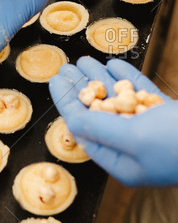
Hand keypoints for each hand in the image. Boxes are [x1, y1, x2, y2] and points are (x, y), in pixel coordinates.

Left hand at [49, 57, 177, 186]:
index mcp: (122, 163)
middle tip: (66, 67)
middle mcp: (135, 150)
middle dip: (81, 89)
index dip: (67, 103)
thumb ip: (100, 128)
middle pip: (99, 114)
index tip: (55, 81)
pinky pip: (143, 96)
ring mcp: (153, 133)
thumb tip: (72, 119)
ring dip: (101, 79)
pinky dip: (128, 80)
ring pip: (119, 102)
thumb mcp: (134, 137)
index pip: (84, 129)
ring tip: (84, 59)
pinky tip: (115, 65)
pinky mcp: (170, 118)